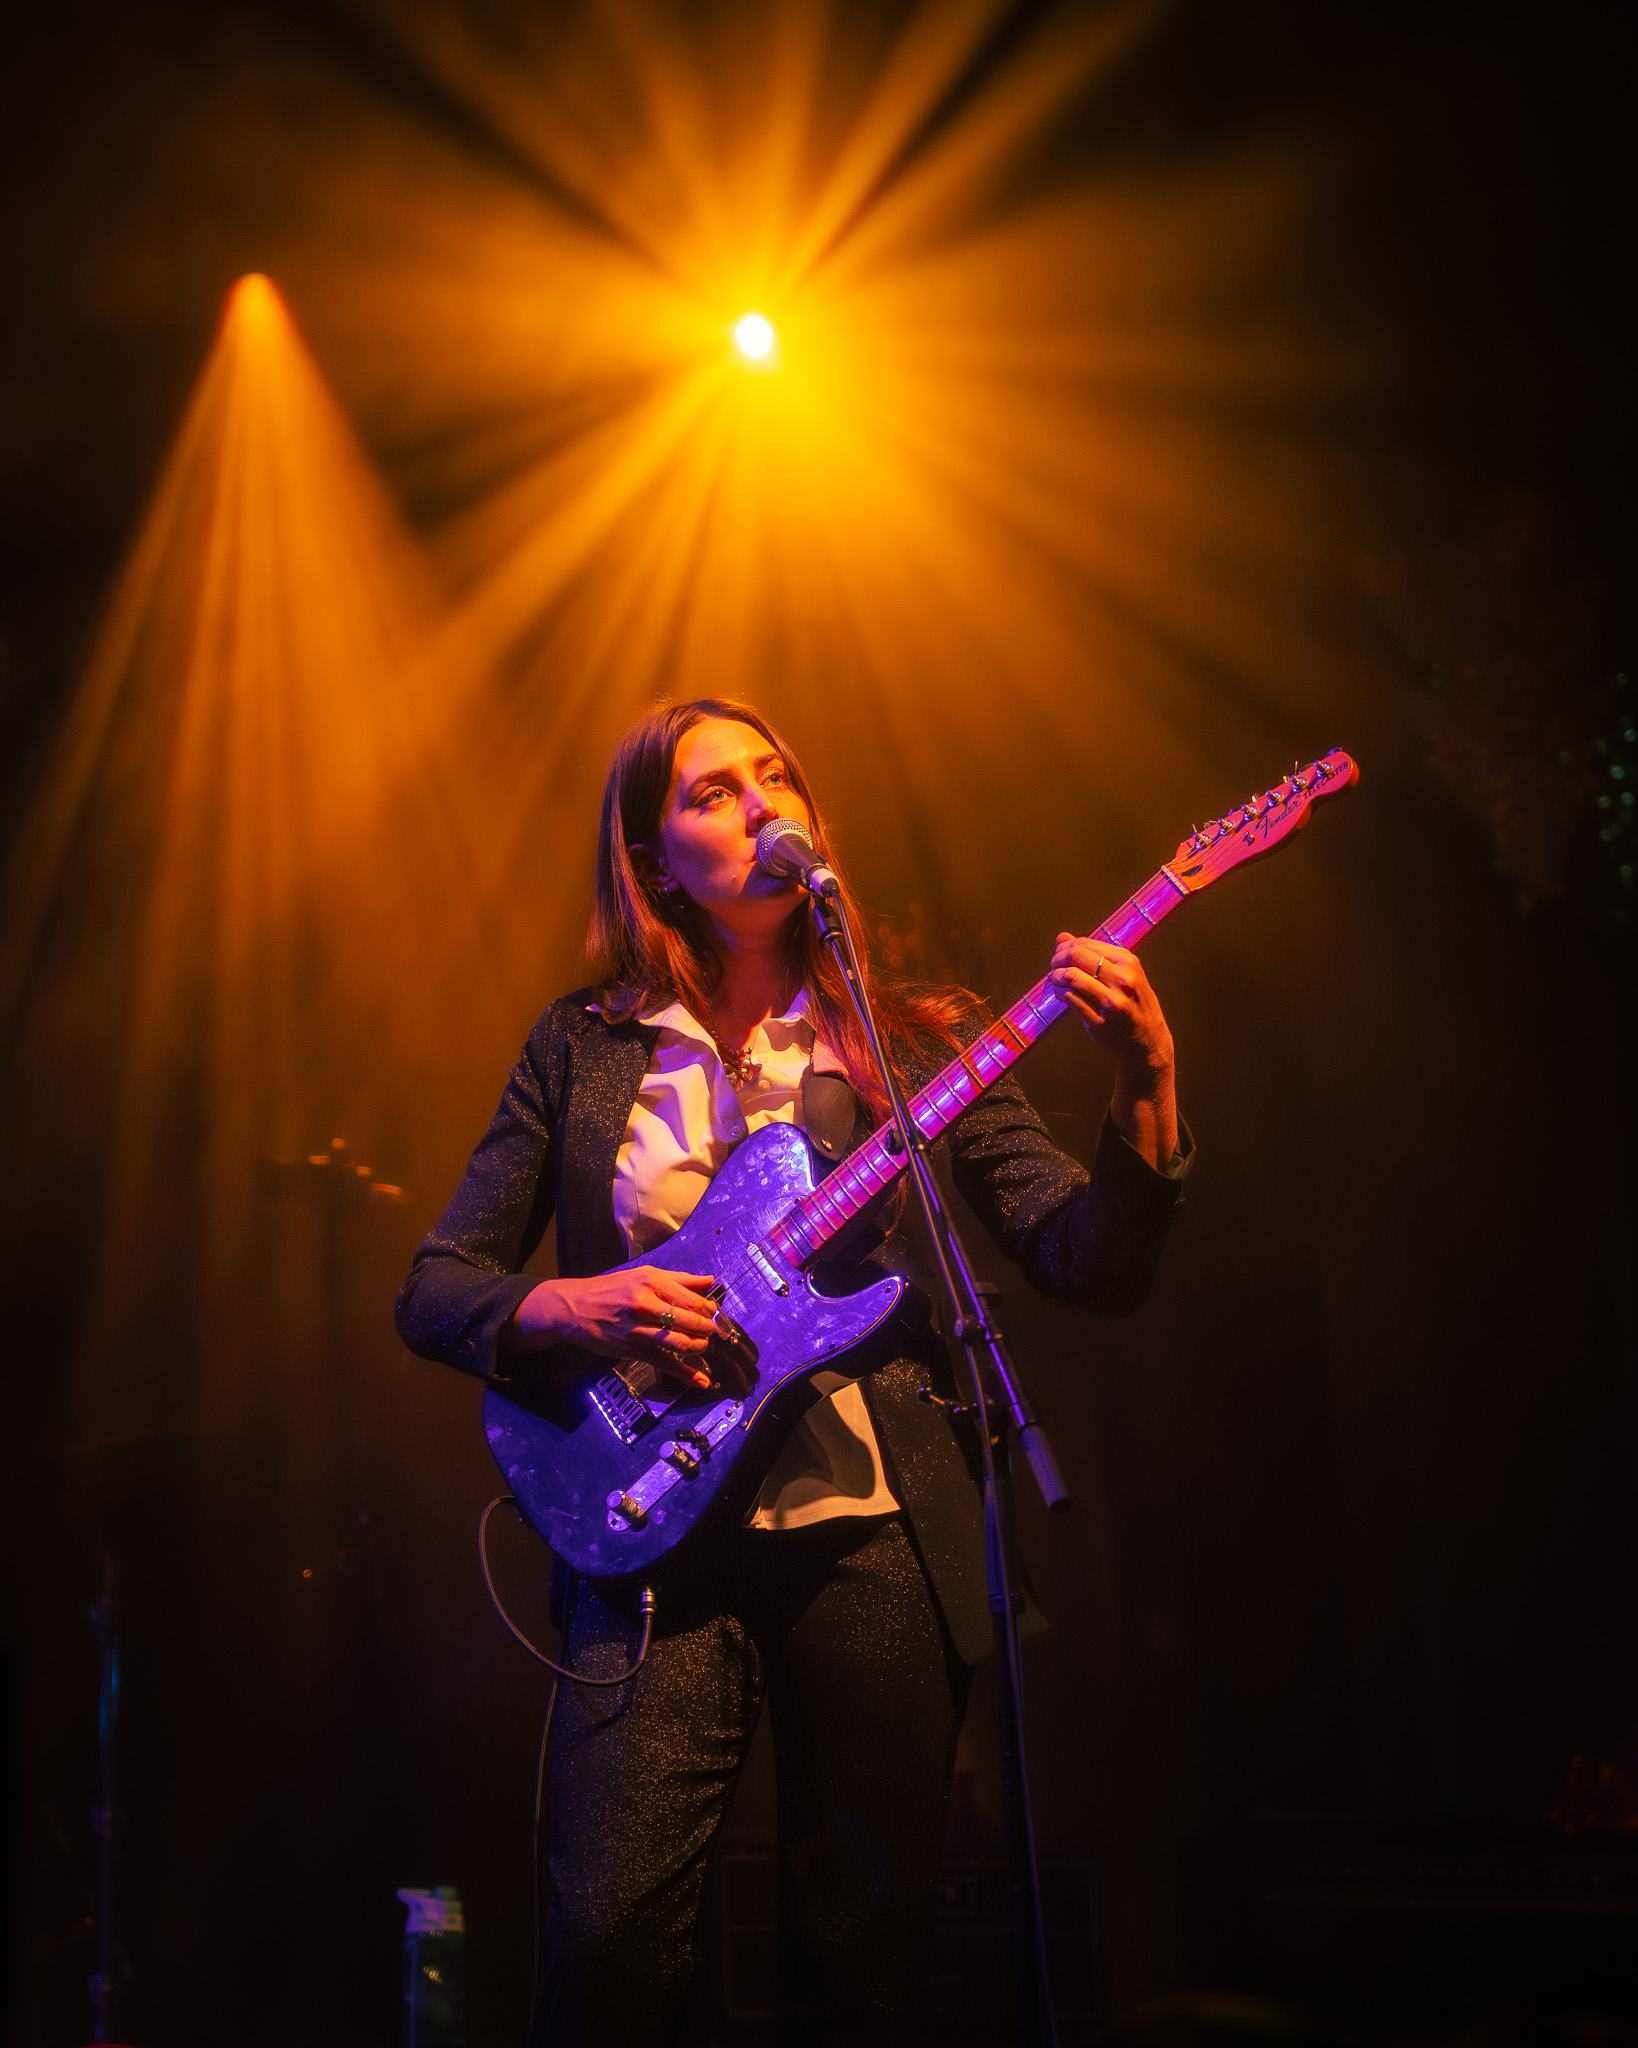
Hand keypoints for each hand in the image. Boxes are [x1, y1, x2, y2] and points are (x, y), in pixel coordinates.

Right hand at [508, 1266, 722, 1391]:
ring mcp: (637, 1329)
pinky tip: (701, 1380)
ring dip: (698, 1347)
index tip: (714, 1314)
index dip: (709, 1310)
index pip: (692, 1299)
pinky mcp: (631, 1350)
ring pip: (679, 1342)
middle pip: (689, 1321)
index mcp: (651, 1282)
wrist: (574, 1308)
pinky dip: (685, 1374)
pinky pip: (664, 1363)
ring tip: (702, 1346)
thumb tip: (710, 1281)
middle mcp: (645, 1304)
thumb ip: (679, 1279)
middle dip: (707, 1329)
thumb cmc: (611, 1289)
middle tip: (711, 1331)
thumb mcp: (644, 1275)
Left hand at [1048, 935, 1178, 1168]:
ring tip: (1055, 984)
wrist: (1150, 1055)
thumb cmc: (1130, 1016)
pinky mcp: (1102, 1024)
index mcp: (1133, 966)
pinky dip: (1060, 998)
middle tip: (1054, 970)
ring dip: (1056, 978)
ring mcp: (1114, 1003)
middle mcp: (1126, 981)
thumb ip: (1092, 958)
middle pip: (1079, 956)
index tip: (1062, 953)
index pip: (1093, 942)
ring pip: (1072, 978)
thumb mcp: (1120, 983)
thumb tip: (1061, 936)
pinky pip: (1071, 1002)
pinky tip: (1061, 1000)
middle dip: (1059, 960)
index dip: (1071, 945)